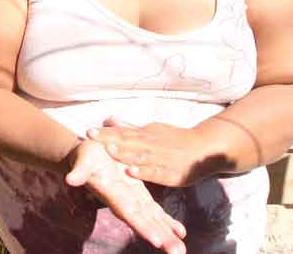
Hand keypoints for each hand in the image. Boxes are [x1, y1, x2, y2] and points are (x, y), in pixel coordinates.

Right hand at [66, 140, 186, 252]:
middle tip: (178, 253)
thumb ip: (79, 171)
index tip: (157, 240)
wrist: (89, 153)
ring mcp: (133, 199)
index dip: (142, 226)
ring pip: (153, 219)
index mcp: (113, 194)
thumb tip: (70, 179)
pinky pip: (155, 210)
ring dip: (167, 234)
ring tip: (180, 249)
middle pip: (145, 222)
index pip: (129, 213)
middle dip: (161, 237)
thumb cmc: (84, 155)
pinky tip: (180, 232)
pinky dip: (167, 221)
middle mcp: (124, 201)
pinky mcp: (139, 194)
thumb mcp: (82, 160)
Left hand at [86, 117, 227, 186]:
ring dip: (124, 153)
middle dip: (109, 139)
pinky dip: (143, 172)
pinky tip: (132, 172)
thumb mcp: (151, 130)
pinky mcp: (169, 173)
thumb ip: (129, 127)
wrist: (204, 148)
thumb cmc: (174, 139)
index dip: (105, 132)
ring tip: (109, 150)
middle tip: (91, 136)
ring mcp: (160, 159)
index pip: (121, 133)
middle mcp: (150, 145)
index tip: (88, 131)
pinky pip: (155, 173)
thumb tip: (110, 119)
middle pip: (127, 142)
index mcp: (144, 135)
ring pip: (139, 156)